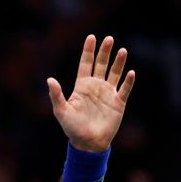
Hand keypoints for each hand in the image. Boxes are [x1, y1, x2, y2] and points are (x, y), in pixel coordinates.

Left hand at [47, 35, 134, 151]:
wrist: (88, 143)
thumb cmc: (72, 128)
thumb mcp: (61, 111)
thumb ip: (56, 95)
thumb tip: (49, 79)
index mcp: (82, 86)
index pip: (86, 64)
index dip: (88, 51)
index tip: (92, 37)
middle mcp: (95, 87)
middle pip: (101, 65)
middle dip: (105, 52)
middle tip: (109, 39)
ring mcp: (108, 94)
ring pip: (114, 73)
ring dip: (118, 62)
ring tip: (122, 50)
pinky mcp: (118, 103)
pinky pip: (124, 89)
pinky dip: (128, 81)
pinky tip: (131, 72)